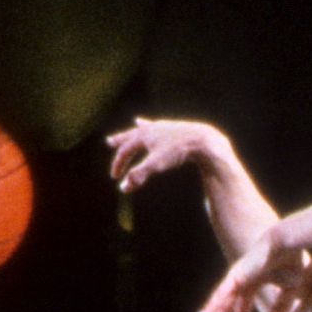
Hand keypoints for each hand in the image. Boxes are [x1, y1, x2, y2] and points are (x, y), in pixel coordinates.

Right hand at [107, 118, 232, 192]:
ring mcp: (163, 127)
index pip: (125, 151)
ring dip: (139, 129)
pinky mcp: (175, 128)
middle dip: (121, 141)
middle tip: (109, 142)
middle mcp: (150, 129)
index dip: (118, 165)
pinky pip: (162, 126)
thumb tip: (123, 189)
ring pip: (147, 128)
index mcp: (143, 135)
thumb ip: (138, 175)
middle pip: (132, 135)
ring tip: (136, 123)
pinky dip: (158, 126)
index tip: (116, 178)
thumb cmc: (177, 151)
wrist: (201, 140)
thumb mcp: (155, 165)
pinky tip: (159, 124)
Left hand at [196, 233, 289, 311]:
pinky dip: (214, 304)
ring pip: (221, 303)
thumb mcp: (291, 289)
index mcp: (254, 283)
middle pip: (226, 307)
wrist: (287, 243)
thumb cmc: (291, 260)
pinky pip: (223, 293)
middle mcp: (243, 281)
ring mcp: (238, 277)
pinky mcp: (237, 275)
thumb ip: (283, 305)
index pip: (242, 308)